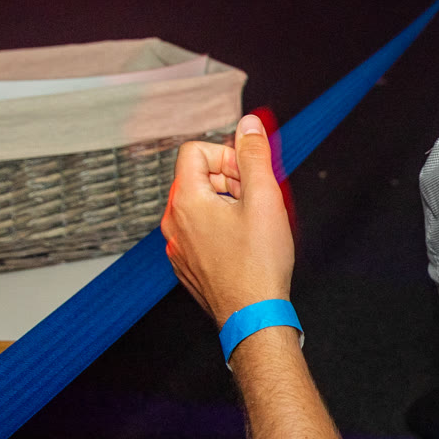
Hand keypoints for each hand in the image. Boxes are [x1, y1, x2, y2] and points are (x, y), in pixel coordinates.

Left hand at [161, 113, 294, 327]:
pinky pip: (198, 231)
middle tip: (257, 201)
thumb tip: (248, 124)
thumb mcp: (265, 199)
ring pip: (198, 205)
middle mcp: (173, 220)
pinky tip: (243, 247)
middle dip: (229, 181)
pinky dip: (219, 229)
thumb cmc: (259, 261)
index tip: (249, 177)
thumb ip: (254, 156)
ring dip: (226, 205)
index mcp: (187, 200)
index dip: (226, 156)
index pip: (195, 151)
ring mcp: (176, 245)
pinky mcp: (185, 264)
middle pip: (197, 177)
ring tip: (253, 226)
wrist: (253, 314)